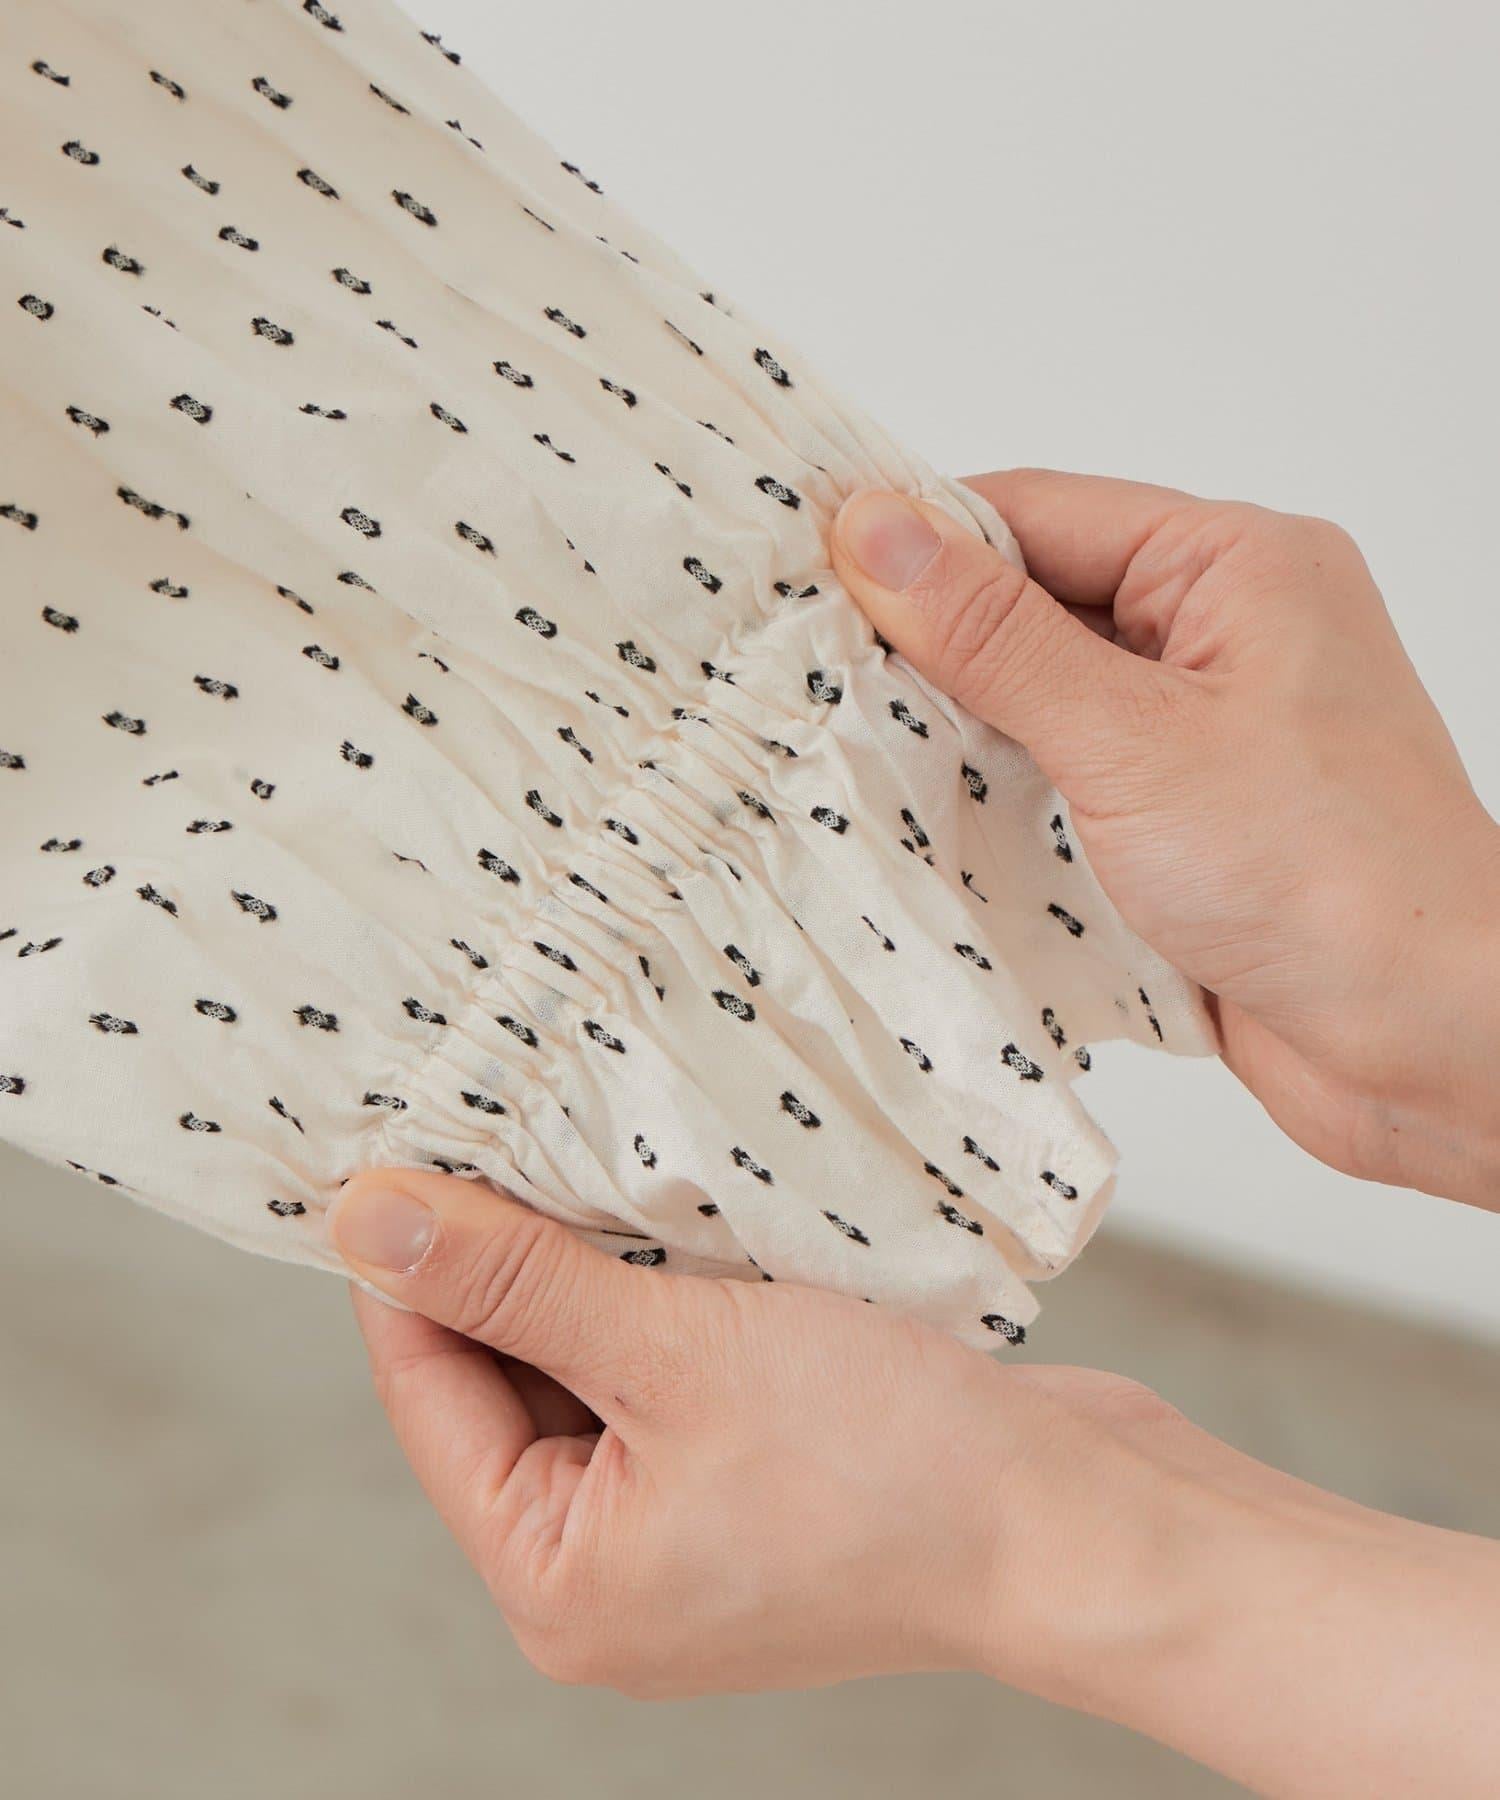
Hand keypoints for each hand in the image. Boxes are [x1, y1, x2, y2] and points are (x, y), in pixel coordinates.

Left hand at [329, 1169, 1499, 1794]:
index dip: (410, 1260)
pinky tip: (672, 1205)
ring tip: (588, 1146)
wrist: (1087, 1521)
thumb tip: (366, 1222)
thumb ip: (516, 1281)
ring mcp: (685, 1526)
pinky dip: (662, 1291)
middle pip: (506, 1376)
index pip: (428, 1389)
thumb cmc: (897, 1469)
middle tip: (504, 1115)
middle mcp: (607, 1569)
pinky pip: (667, 1368)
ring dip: (595, 1261)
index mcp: (558, 1579)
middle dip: (510, 1252)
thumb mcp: (677, 1350)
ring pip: (593, 1361)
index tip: (405, 1138)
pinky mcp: (753, 1478)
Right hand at [831, 473, 1499, 1205]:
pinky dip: (1001, 805)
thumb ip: (996, 637)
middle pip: (1035, 607)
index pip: (1037, 515)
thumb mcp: (1132, 740)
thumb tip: (880, 529)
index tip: (808, 576)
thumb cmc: (1328, 880)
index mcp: (1237, 566)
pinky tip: (929, 826)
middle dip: (930, 650)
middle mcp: (1225, 636)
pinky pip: (1066, 785)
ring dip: (960, 736)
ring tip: (850, 755)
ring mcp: (1205, 735)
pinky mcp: (1186, 824)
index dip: (919, 542)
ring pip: (1042, 705)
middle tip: (808, 678)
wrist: (1430, 1046)